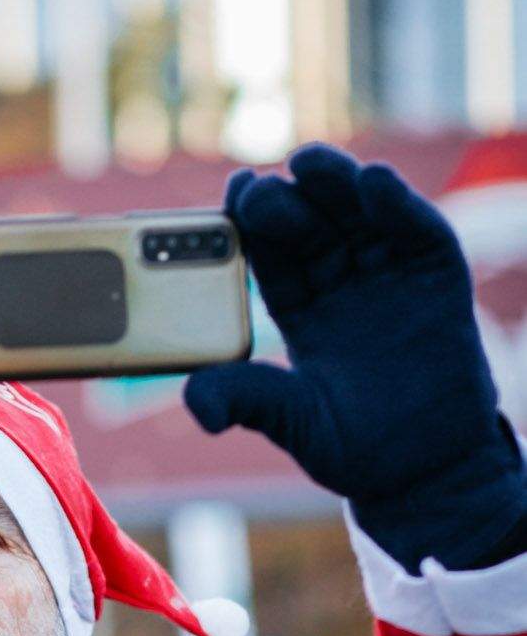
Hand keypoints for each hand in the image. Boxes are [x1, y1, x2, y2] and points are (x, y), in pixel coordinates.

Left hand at [184, 145, 521, 540]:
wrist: (425, 471)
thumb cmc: (354, 447)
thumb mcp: (293, 422)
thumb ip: (249, 399)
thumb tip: (197, 402)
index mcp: (300, 310)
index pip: (270, 253)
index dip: (251, 222)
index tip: (234, 195)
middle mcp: (342, 284)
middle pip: (310, 224)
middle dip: (286, 201)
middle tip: (262, 187)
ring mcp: (391, 276)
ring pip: (359, 215)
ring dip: (335, 184)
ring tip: (308, 164)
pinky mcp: (437, 277)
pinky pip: (417, 231)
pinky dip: (397, 205)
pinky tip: (373, 183)